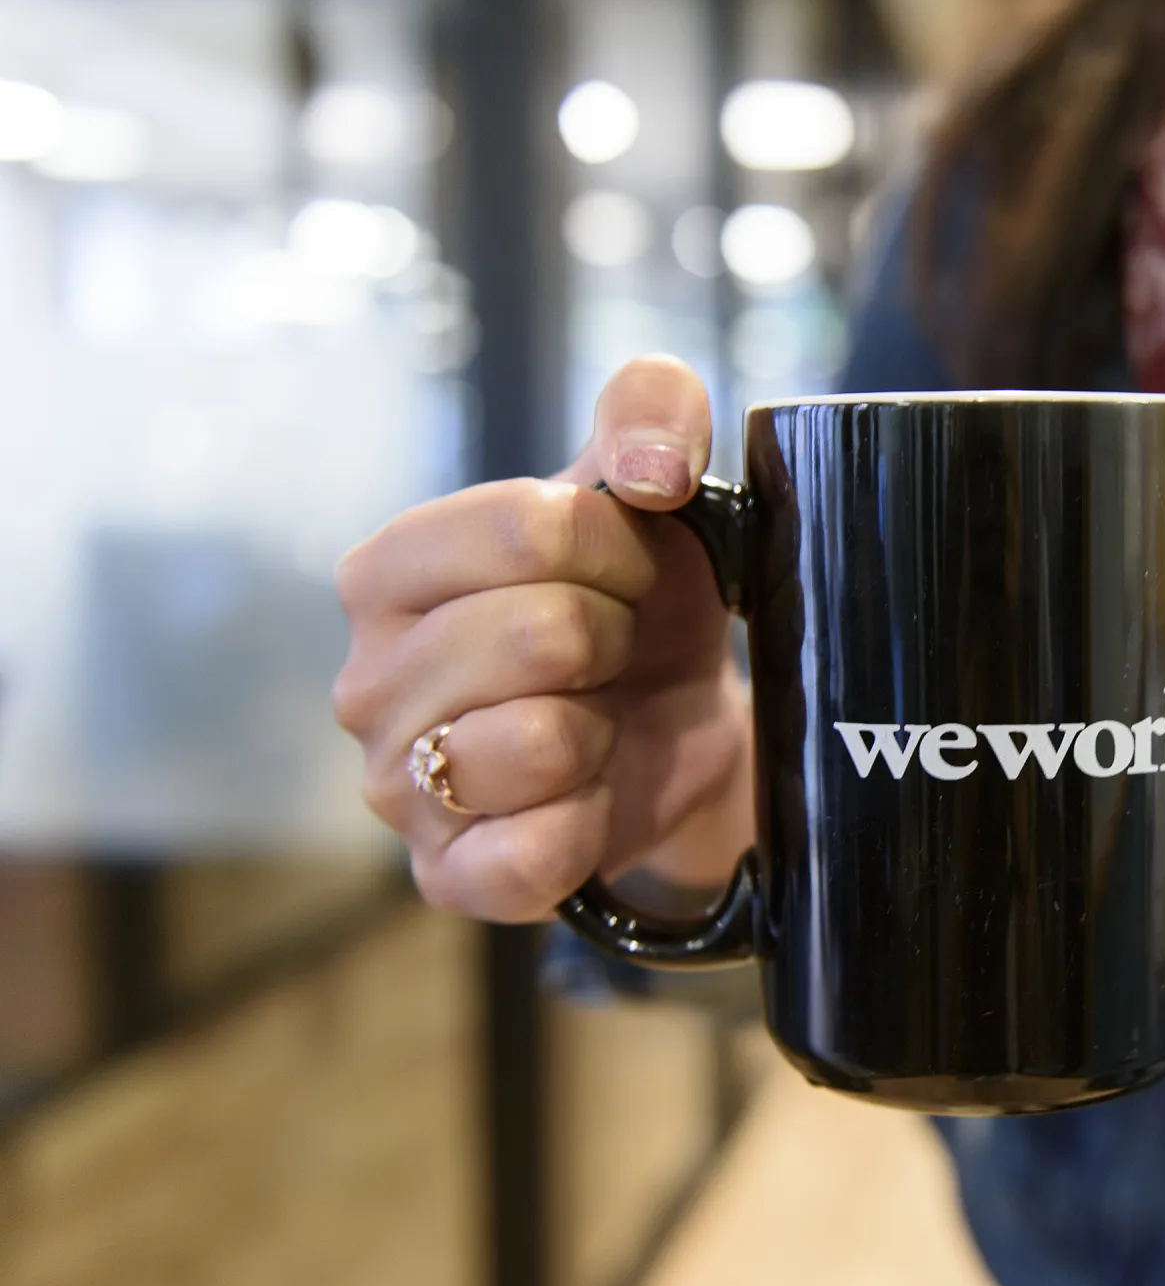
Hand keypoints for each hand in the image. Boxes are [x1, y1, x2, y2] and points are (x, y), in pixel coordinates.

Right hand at [333, 356, 753, 921]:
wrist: (678, 719)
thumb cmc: (640, 595)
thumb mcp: (655, 481)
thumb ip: (652, 407)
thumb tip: (651, 468)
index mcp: (386, 571)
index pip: (523, 528)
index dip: (618, 546)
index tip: (630, 569)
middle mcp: (365, 682)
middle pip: (537, 634)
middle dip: (615, 637)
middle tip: (613, 650)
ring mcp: (398, 788)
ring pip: (536, 742)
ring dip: (602, 728)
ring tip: (594, 720)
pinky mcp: (447, 878)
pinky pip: (524, 858)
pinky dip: (585, 826)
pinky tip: (585, 798)